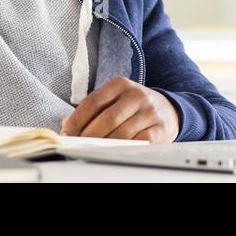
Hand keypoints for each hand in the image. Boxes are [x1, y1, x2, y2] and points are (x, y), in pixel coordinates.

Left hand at [60, 77, 180, 142]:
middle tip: (78, 144)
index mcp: (121, 84)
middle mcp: (137, 95)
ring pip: (122, 133)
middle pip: (108, 118)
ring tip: (93, 150)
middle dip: (89, 135)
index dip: (78, 118)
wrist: (168, 110)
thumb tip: (67, 126)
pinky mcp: (160, 129)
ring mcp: (150, 112)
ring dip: (104, 145)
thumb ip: (93, 109)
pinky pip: (138, 143)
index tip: (67, 131)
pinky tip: (115, 151)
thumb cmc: (133, 106)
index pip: (94, 101)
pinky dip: (124, 149)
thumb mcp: (115, 99)